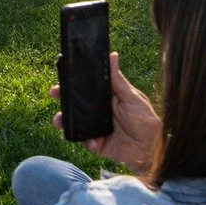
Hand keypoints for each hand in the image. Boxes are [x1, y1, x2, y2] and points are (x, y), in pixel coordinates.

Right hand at [49, 52, 159, 172]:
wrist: (152, 149)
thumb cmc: (146, 120)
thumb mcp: (133, 98)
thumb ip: (119, 80)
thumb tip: (112, 55)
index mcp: (105, 97)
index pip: (86, 86)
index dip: (73, 80)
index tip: (62, 73)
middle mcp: (97, 111)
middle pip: (75, 103)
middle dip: (61, 97)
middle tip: (54, 92)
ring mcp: (94, 127)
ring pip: (73, 121)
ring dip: (64, 120)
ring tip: (59, 120)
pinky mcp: (96, 143)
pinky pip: (84, 141)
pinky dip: (86, 141)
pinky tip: (93, 141)